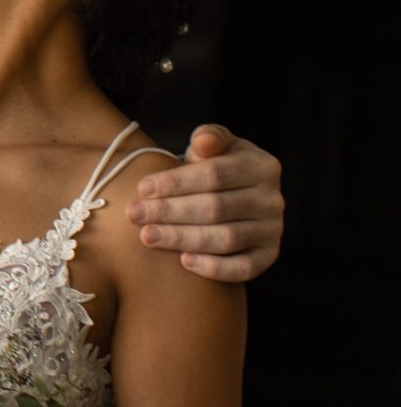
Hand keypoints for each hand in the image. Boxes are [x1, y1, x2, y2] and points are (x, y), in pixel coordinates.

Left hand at [127, 125, 283, 283]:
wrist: (237, 197)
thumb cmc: (217, 168)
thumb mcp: (215, 146)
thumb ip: (209, 138)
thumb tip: (202, 141)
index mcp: (262, 166)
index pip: (214, 175)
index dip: (176, 182)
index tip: (142, 188)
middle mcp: (273, 199)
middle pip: (216, 208)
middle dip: (170, 212)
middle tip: (134, 215)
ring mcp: (273, 230)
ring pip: (226, 239)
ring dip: (183, 239)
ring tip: (147, 236)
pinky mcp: (268, 256)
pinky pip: (243, 268)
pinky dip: (214, 267)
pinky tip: (183, 261)